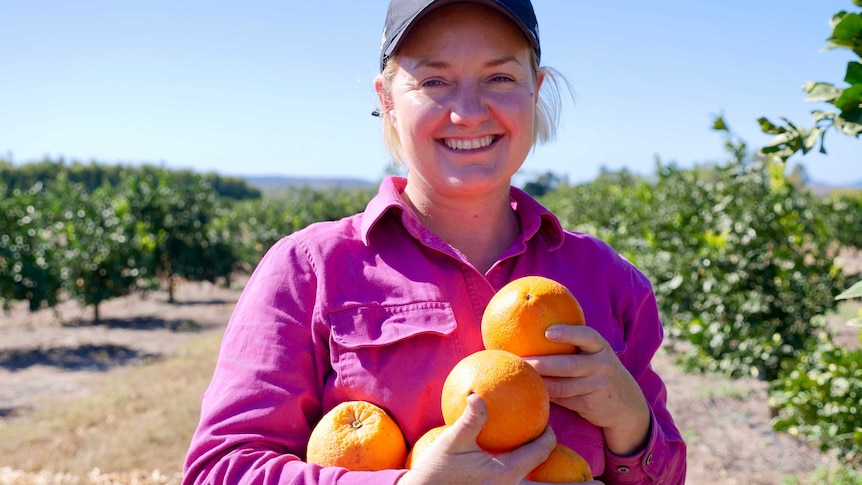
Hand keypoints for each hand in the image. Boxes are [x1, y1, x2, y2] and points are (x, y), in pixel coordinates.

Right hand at [398, 394, 556, 484]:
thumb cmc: (437, 471)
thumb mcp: (453, 441)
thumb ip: (470, 419)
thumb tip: (478, 394)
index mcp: (507, 472)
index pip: (541, 452)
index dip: (548, 434)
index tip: (544, 416)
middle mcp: (508, 484)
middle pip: (535, 460)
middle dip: (536, 440)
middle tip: (532, 419)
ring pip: (522, 467)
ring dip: (522, 449)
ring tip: (516, 429)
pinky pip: (509, 472)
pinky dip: (509, 457)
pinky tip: (495, 444)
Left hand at [524, 325, 650, 455]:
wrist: (628, 405)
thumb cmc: (598, 371)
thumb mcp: (595, 355)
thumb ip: (574, 345)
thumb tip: (531, 332)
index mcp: (601, 348)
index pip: (587, 336)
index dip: (568, 333)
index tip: (548, 332)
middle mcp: (602, 366)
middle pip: (569, 365)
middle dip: (543, 364)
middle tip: (521, 360)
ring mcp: (598, 386)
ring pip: (563, 386)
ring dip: (541, 383)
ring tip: (521, 377)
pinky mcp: (591, 405)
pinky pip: (564, 400)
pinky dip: (548, 396)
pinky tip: (533, 391)